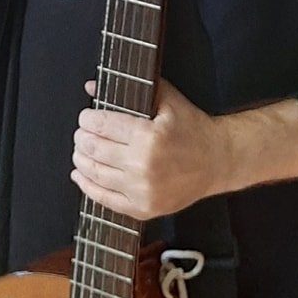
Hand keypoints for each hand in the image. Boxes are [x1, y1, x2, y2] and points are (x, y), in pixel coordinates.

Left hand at [72, 79, 220, 219]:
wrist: (217, 162)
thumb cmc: (193, 130)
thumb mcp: (168, 101)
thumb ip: (131, 90)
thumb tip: (91, 88)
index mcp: (150, 136)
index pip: (101, 125)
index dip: (87, 119)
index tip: (86, 117)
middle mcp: (144, 165)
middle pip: (93, 149)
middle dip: (82, 138)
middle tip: (82, 133)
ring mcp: (142, 190)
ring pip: (94, 174)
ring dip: (81, 160)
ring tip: (81, 151)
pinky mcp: (143, 208)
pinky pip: (104, 199)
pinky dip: (87, 186)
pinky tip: (81, 175)